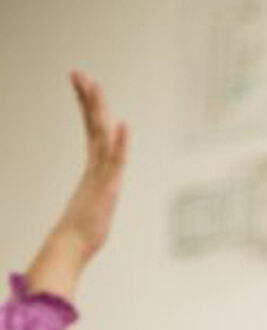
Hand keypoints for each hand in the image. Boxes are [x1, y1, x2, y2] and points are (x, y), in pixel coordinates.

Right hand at [25, 71, 128, 298]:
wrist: (71, 247)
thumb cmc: (80, 234)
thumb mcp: (94, 210)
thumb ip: (94, 199)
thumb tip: (91, 202)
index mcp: (93, 170)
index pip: (92, 132)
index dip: (89, 109)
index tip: (83, 87)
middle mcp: (95, 169)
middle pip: (93, 126)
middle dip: (88, 99)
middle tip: (79, 74)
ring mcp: (100, 177)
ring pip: (101, 137)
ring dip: (99, 111)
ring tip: (92, 85)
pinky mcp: (106, 189)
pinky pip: (114, 163)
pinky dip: (120, 144)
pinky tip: (123, 125)